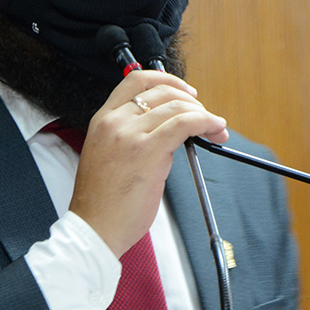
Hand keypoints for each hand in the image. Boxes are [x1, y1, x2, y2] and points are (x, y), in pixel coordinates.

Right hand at [69, 70, 228, 257]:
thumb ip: (132, 137)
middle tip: (204, 116)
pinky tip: (215, 130)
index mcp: (102, 120)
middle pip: (162, 91)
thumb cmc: (102, 203)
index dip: (167, 80)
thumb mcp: (109, 156)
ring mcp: (130, 134)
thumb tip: (169, 130)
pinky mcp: (148, 151)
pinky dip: (206, 122)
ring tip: (215, 129)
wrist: (94, 228)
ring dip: (203, 114)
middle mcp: (114, 122)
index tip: (185, 92)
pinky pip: (185, 123)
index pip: (135, 80)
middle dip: (191, 100)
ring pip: (177, 106)